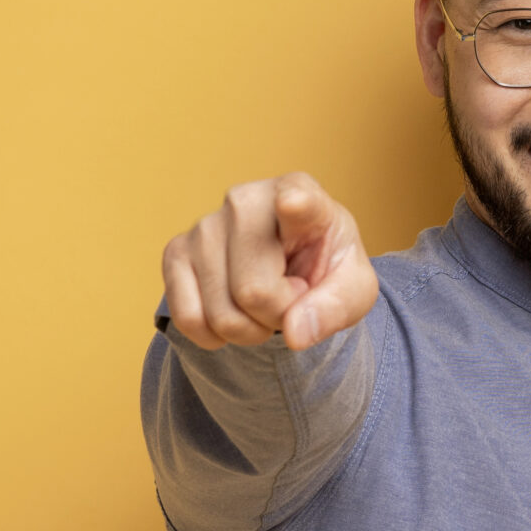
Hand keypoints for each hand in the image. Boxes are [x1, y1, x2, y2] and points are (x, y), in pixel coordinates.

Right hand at [161, 173, 378, 351]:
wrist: (290, 267)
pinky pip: (188, 318)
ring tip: (263, 302)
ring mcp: (205, 224)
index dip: (295, 204)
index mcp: (303, 194)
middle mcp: (246, 200)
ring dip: (248, 330)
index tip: (294, 202)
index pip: (297, 199)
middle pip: (254, 291)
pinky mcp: (176, 251)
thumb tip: (294, 332)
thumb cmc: (324, 268)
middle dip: (277, 317)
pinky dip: (213, 336)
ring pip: (221, 313)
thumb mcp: (354, 289)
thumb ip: (336, 308)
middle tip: (291, 298)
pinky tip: (232, 312)